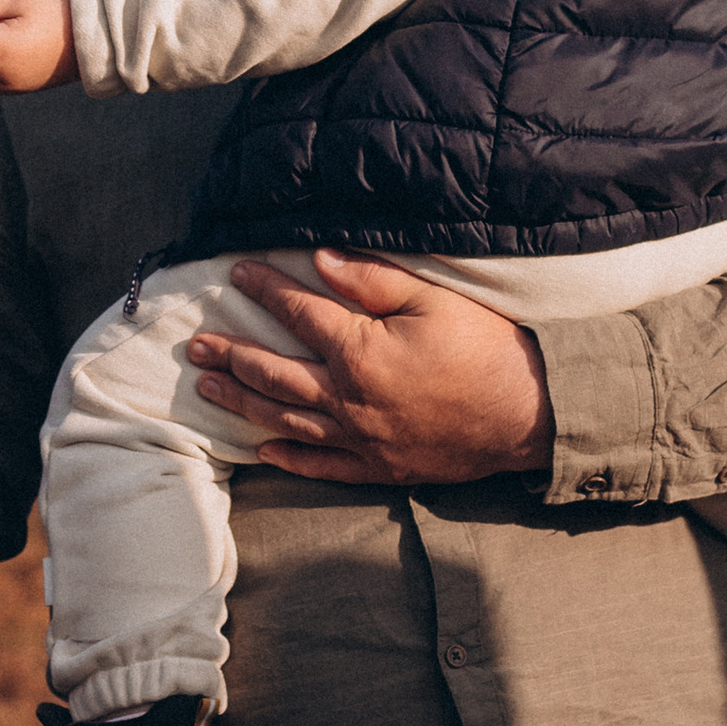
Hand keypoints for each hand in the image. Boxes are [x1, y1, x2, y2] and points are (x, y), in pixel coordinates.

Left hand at [187, 252, 551, 483]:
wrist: (531, 414)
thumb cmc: (487, 349)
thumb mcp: (432, 299)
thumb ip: (371, 279)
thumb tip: (318, 259)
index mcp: (359, 352)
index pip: (297, 314)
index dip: (265, 289)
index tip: (237, 272)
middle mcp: (349, 400)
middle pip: (274, 374)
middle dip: (232, 355)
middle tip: (195, 347)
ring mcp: (363, 439)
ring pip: (286, 421)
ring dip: (242, 404)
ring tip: (209, 389)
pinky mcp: (382, 467)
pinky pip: (324, 467)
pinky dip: (290, 459)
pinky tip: (263, 451)